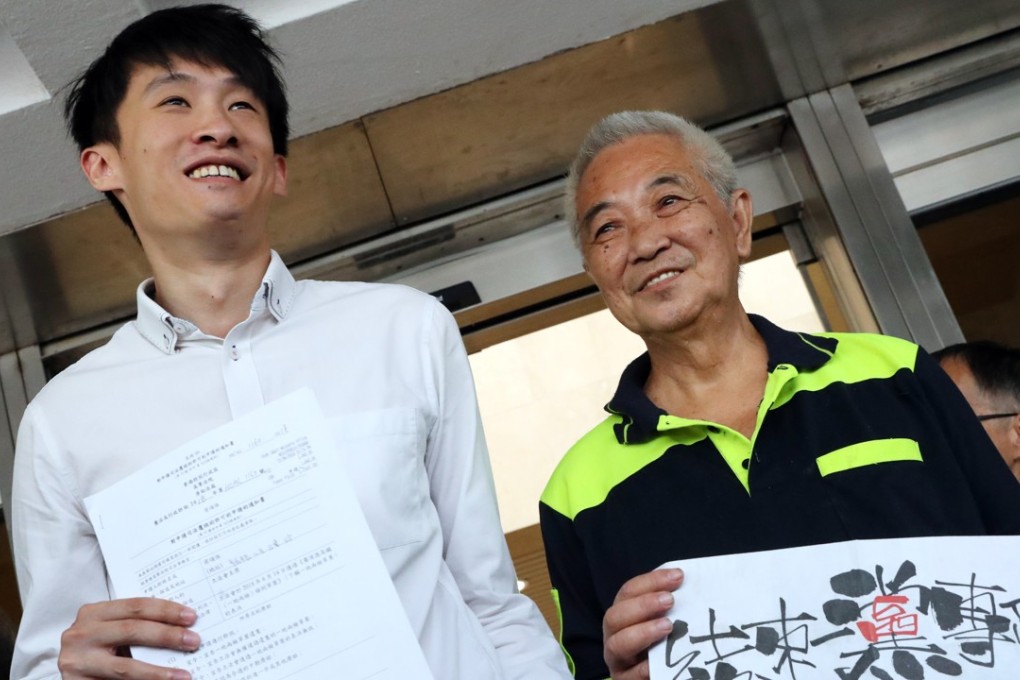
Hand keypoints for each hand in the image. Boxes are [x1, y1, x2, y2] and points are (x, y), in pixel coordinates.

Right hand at [58, 598, 199, 678]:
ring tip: (183, 675)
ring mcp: (76, 663)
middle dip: (167, 636)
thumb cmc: (97, 648)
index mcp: (92, 613)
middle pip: (132, 630)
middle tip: (194, 641)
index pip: (135, 606)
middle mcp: (80, 635)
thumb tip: (181, 627)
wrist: (70, 673)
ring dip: (158, 672)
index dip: (165, 610)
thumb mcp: (111, 631)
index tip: (191, 617)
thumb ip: (135, 625)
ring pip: (126, 667)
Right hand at [603, 568, 682, 679]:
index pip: (629, 592)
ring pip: (617, 644)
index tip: (678, 576)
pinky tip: (661, 662)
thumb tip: (688, 582)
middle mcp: (614, 636)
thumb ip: (669, 606)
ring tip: (667, 626)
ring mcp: (617, 661)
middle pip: (615, 616)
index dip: (651, 581)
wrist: (663, 676)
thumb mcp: (664, 621)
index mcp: (622, 615)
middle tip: (670, 600)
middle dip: (642, 605)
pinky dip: (644, 668)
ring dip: (642, 632)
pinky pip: (630, 676)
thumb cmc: (666, 646)